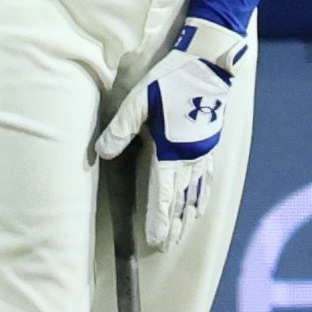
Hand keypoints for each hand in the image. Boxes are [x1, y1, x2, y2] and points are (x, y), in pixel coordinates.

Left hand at [92, 18, 248, 252]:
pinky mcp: (211, 144)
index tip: (157, 242)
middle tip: (168, 247)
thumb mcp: (138, 101)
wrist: (207, 64)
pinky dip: (204, 197)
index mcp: (171, 152)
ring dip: (189, 216)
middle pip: (182, 201)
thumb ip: (120, 129)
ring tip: (184, 234)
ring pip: (197, 193)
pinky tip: (201, 205)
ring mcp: (203, 153)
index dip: (161, 221)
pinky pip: (208, 179)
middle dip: (175, 226)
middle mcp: (190, 158)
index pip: (164, 196)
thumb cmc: (170, 81)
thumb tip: (101, 152)